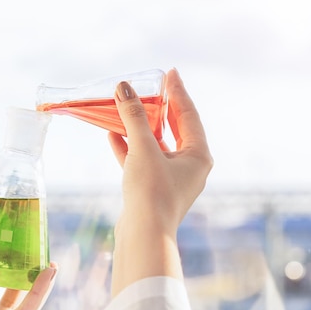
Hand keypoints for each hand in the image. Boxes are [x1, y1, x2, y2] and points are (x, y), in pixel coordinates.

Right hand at [108, 68, 212, 295]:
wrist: (143, 237)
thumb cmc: (151, 192)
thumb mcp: (143, 149)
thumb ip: (134, 117)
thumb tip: (123, 87)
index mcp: (199, 155)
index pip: (189, 114)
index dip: (178, 91)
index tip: (169, 72)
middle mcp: (190, 166)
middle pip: (174, 128)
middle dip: (158, 108)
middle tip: (149, 86)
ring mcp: (171, 179)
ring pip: (156, 145)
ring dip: (139, 127)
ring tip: (126, 106)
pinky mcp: (153, 189)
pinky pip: (142, 161)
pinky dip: (129, 148)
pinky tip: (111, 134)